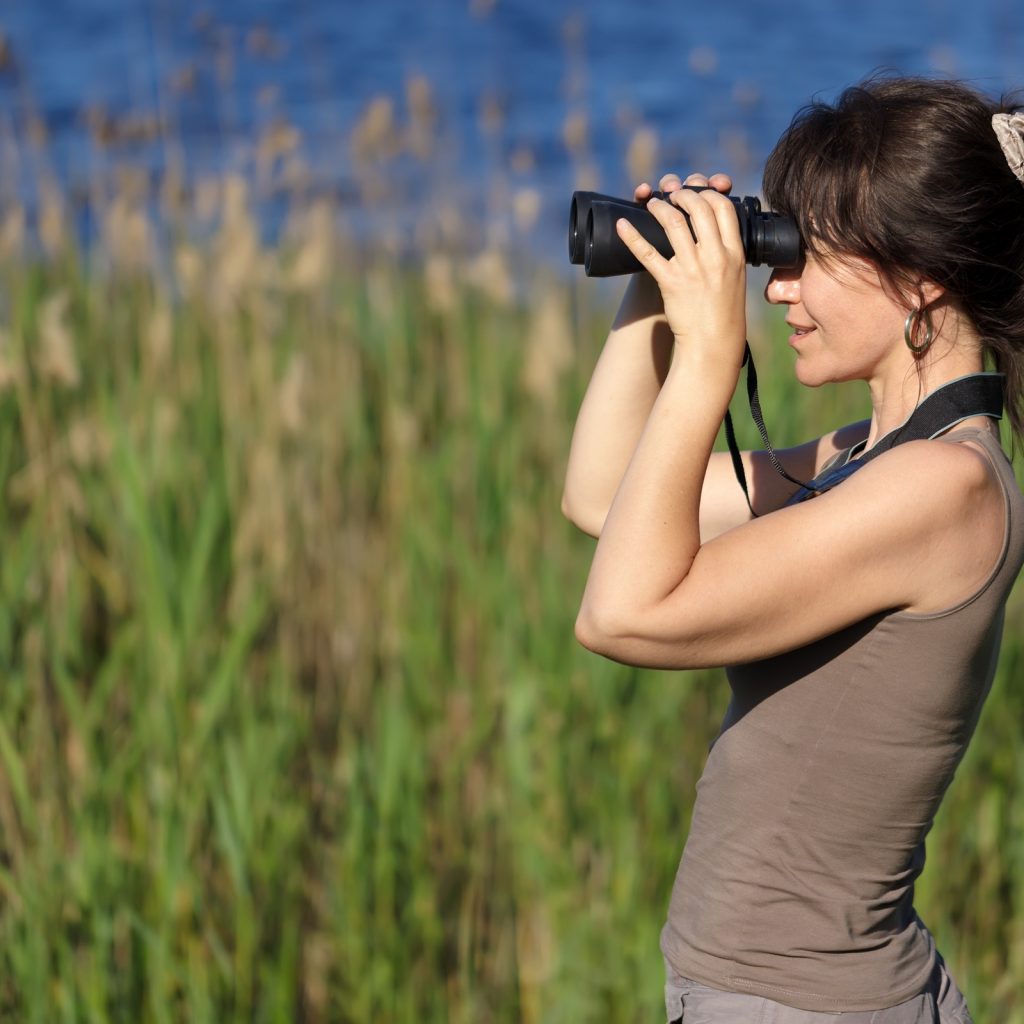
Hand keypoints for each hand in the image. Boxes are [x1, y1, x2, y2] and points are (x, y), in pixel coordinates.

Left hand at [618, 177, 746, 367]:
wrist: (713, 343)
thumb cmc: (724, 311)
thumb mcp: (735, 276)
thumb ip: (727, 252)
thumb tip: (716, 230)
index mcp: (734, 253)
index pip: (723, 207)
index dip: (707, 193)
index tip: (696, 193)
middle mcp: (715, 256)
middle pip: (698, 208)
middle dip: (682, 194)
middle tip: (672, 195)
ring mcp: (692, 268)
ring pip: (673, 223)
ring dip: (659, 207)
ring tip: (651, 203)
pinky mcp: (670, 282)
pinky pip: (647, 253)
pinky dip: (632, 236)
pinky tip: (622, 225)